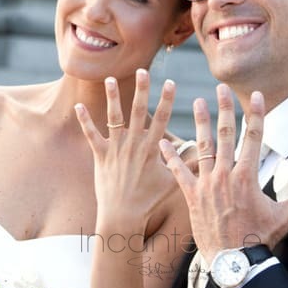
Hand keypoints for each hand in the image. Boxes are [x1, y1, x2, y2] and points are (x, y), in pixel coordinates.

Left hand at [75, 69, 177, 232]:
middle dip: (141, 90)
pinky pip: (91, 135)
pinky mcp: (100, 156)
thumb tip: (208, 159)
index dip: (167, 100)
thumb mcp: (172, 183)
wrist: (122, 216)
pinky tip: (79, 106)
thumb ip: (188, 167)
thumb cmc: (149, 201)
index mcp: (151, 149)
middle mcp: (133, 145)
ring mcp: (116, 149)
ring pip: (113, 117)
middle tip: (142, 71)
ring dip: (111, 97)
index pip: (162, 119)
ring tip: (109, 78)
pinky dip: (85, 121)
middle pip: (137, 112)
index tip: (171, 83)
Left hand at [159, 84, 287, 263]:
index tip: (257, 96)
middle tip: (220, 88)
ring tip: (198, 102)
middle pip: (225, 135)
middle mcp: (225, 175)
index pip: (253, 137)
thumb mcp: (287, 215)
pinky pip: (179, 172)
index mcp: (247, 176)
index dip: (256, 114)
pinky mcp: (191, 196)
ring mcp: (206, 185)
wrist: (234, 262)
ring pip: (202, 147)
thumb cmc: (261, 238)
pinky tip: (163, 141)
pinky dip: (171, 157)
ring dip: (200, 123)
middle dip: (224, 109)